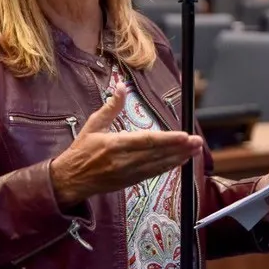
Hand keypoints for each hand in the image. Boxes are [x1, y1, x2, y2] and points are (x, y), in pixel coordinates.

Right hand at [50, 83, 202, 207]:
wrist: (70, 180)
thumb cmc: (81, 151)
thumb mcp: (93, 125)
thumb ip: (110, 107)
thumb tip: (120, 86)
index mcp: (114, 145)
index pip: (146, 141)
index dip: (167, 139)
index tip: (184, 135)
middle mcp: (124, 161)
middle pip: (157, 154)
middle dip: (180, 148)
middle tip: (198, 142)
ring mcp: (128, 173)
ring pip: (159, 165)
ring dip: (179, 158)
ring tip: (195, 150)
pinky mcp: (130, 181)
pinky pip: (154, 173)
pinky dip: (168, 167)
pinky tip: (180, 160)